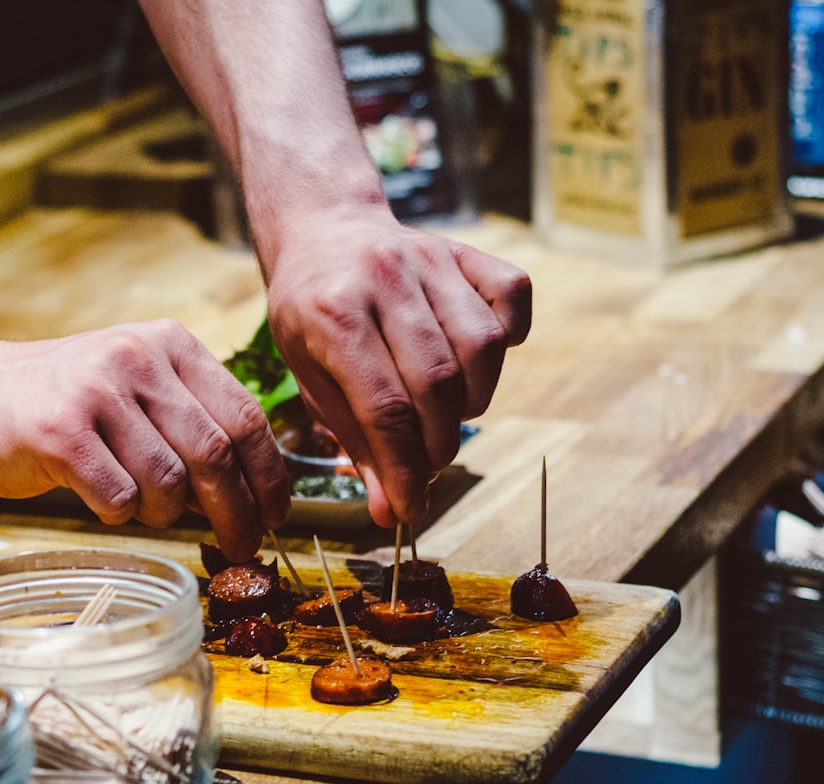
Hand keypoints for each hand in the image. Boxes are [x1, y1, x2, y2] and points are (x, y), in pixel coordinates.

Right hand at [0, 319, 288, 560]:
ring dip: (165, 513)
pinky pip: (118, 497)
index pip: (245, 415)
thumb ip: (188, 418)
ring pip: (168, 482)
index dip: (269, 475)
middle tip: (239, 546)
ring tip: (145, 510)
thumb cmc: (56, 403)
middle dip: (236, 512)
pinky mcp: (58, 431)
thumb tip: (254, 487)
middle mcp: (136, 358)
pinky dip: (118, 514)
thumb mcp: (132, 386)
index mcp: (168, 343)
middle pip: (216, 453)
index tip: (276, 514)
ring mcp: (96, 392)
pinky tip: (102, 501)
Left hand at [264, 206, 530, 526]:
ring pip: (483, 345)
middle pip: (438, 381)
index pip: (384, 407)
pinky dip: (511, 335)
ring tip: (446, 413)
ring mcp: (430, 258)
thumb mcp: (310, 376)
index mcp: (332, 314)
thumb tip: (390, 512)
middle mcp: (385, 279)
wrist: (322, 231)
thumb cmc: (311, 317)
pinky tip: (477, 360)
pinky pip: (513, 295)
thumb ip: (353, 440)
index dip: (403, 469)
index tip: (407, 508)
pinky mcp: (464, 250)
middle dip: (439, 442)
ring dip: (474, 400)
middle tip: (427, 462)